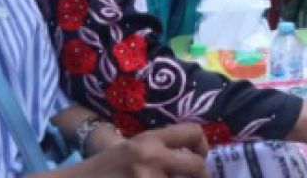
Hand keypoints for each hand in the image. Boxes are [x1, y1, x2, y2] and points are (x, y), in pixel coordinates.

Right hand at [74, 123, 208, 176]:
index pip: (193, 132)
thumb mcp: (132, 148)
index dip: (203, 147)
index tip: (200, 158)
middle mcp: (151, 157)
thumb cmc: (104, 169)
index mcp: (149, 140)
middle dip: (202, 176)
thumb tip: (195, 158)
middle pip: (197, 166)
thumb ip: (161, 149)